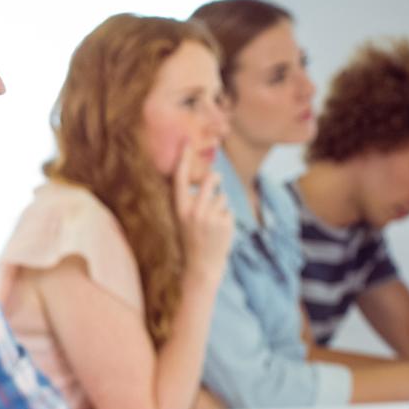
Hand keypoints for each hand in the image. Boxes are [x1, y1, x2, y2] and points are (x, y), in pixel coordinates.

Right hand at [172, 143, 232, 275]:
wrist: (201, 266)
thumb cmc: (192, 240)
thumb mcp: (184, 220)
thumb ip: (192, 200)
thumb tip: (209, 177)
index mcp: (179, 209)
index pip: (180, 179)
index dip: (184, 159)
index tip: (187, 142)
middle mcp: (194, 211)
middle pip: (211, 179)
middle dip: (215, 178)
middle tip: (216, 180)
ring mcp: (210, 217)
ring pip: (222, 196)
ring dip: (221, 206)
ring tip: (213, 224)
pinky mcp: (225, 223)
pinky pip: (229, 209)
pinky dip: (226, 218)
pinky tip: (219, 231)